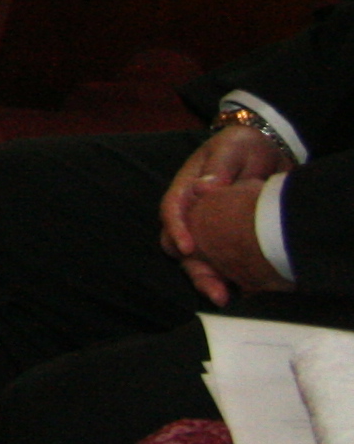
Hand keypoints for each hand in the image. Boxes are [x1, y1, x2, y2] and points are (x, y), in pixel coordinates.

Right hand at [163, 123, 294, 303]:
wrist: (270, 152)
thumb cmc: (244, 146)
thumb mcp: (232, 149)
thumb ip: (219, 167)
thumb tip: (203, 188)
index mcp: (187, 189)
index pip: (172, 210)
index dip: (177, 230)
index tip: (189, 248)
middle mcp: (194, 213)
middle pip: (179, 243)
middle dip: (193, 267)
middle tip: (212, 288)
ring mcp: (211, 229)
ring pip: (200, 260)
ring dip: (209, 279)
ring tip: (224, 298)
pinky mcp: (230, 240)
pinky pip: (225, 263)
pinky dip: (231, 279)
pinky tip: (245, 292)